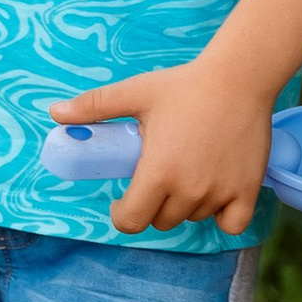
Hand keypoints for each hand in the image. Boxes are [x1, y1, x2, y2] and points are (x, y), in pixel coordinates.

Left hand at [46, 58, 274, 236]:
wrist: (239, 77)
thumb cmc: (183, 85)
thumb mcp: (135, 93)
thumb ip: (94, 107)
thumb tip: (54, 113)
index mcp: (158, 172)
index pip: (132, 221)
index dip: (122, 215)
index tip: (123, 201)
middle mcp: (189, 189)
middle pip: (162, 221)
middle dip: (153, 205)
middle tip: (157, 176)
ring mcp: (220, 192)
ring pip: (194, 218)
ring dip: (186, 204)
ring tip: (187, 171)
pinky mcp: (247, 190)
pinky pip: (231, 223)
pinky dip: (222, 215)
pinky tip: (215, 193)